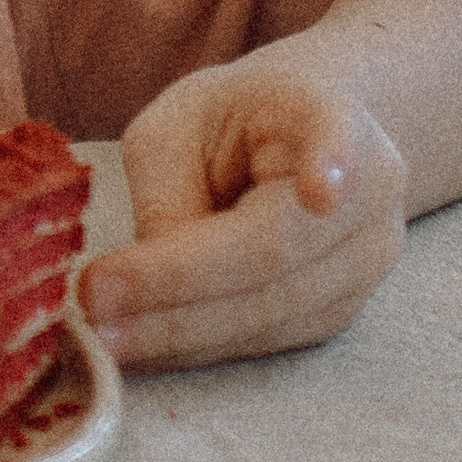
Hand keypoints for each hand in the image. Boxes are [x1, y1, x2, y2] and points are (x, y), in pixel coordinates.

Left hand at [81, 53, 407, 370]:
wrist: (289, 146)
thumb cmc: (226, 125)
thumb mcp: (178, 125)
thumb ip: (169, 191)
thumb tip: (148, 281)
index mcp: (330, 116)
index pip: (338, 139)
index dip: (333, 165)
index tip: (321, 190)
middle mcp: (368, 196)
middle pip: (274, 255)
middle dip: (178, 288)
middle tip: (93, 303)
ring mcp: (363, 264)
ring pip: (269, 314)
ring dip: (178, 333)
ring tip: (101, 333)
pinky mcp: (337, 315)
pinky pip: (263, 340)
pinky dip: (195, 346)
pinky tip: (136, 343)